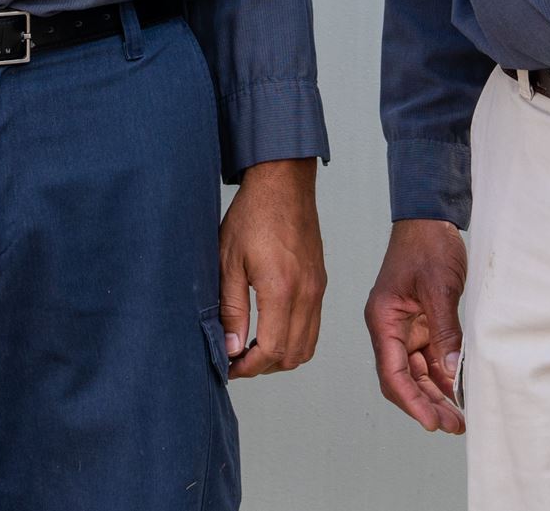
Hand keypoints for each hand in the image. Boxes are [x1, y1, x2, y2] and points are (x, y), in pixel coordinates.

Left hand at [217, 158, 325, 378]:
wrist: (283, 183)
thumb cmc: (253, 215)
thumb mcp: (228, 261)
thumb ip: (231, 308)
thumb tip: (232, 347)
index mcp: (281, 288)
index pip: (272, 349)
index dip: (249, 367)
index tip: (230, 367)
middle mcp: (306, 293)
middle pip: (293, 355)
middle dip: (264, 367)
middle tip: (237, 361)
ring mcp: (317, 288)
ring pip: (308, 345)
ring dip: (282, 356)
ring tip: (253, 349)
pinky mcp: (320, 282)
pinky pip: (314, 326)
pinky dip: (295, 339)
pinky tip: (271, 329)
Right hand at [364, 218, 466, 433]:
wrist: (430, 217)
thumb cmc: (427, 245)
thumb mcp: (439, 288)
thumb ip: (445, 331)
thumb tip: (453, 372)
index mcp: (383, 320)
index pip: (392, 372)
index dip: (411, 401)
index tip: (431, 422)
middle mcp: (390, 329)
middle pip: (403, 379)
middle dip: (426, 404)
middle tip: (453, 426)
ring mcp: (406, 328)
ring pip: (417, 373)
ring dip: (436, 395)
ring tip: (458, 418)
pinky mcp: (422, 324)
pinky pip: (429, 358)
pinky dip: (442, 376)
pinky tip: (458, 392)